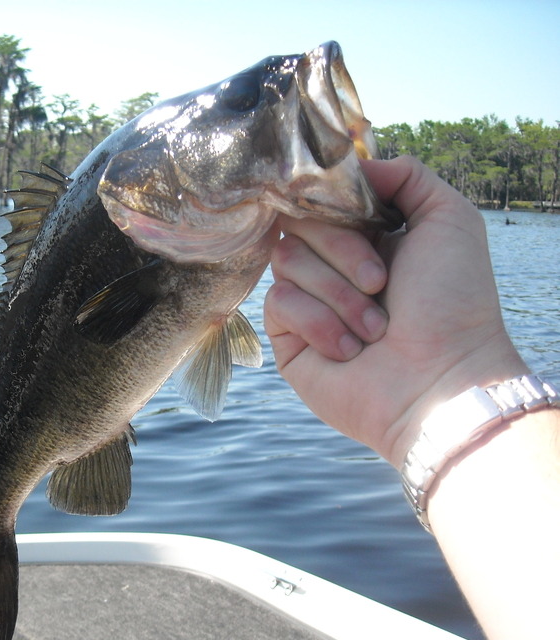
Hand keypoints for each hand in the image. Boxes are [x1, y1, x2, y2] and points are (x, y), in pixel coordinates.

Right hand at [263, 156, 526, 466]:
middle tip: (382, 283)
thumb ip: (408, 175)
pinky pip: (278, 302)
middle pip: (299, 223)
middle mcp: (334, 264)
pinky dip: (318, 322)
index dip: (336, 204)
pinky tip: (350, 349)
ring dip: (337, 294)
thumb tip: (354, 166)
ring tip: (375, 328)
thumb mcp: (450, 219)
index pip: (323, 196)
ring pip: (285, 260)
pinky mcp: (287, 337)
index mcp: (368, 234)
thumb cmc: (453, 304)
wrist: (438, 381)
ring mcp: (308, 300)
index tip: (363, 219)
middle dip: (344, 251)